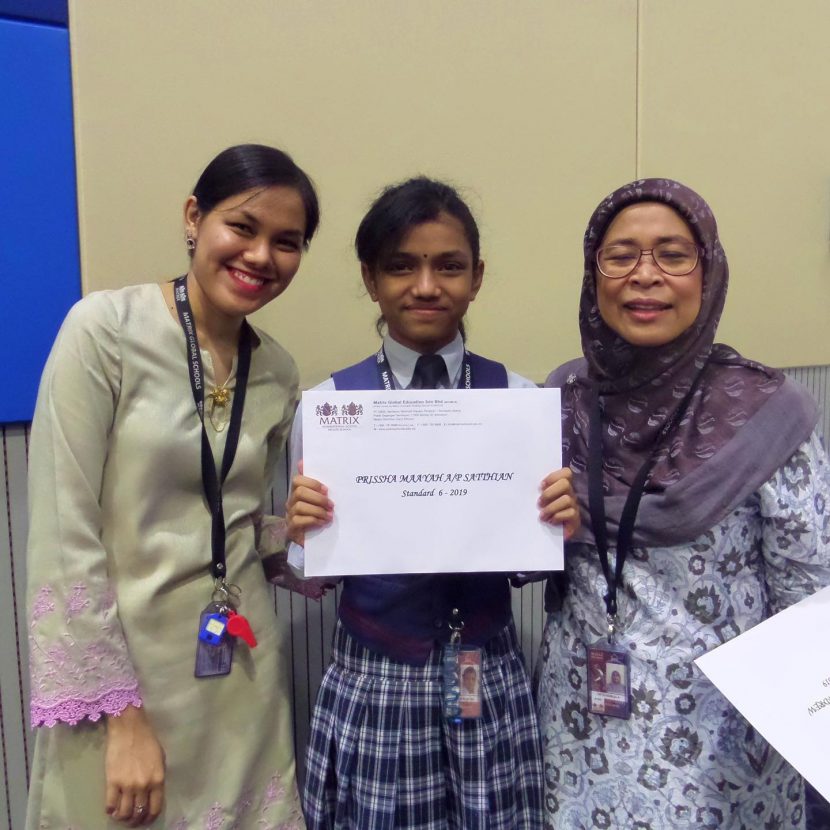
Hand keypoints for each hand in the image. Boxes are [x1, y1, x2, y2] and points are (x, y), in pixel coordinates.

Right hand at [104, 705, 164, 825]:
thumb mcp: (160, 759)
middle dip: (136, 820)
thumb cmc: (147, 740)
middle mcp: (143, 786)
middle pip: (139, 813)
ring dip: (123, 817)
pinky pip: (110, 805)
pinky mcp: (112, 782)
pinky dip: (110, 810)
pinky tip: (111, 808)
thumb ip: (157, 777)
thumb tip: (153, 793)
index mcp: (157, 780)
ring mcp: (127, 785)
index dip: (150, 818)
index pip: (155, 808)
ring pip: (124, 813)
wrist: (130, 729)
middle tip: (132, 820)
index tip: (146, 820)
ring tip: (121, 815)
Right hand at [286, 460, 333, 546]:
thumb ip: (317, 485)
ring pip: (300, 506)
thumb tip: (303, 462)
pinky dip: (313, 520)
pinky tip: (322, 523)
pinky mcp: (291, 528)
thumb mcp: (321, 500)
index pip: (298, 480)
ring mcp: (289, 515)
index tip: (326, 490)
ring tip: (329, 516)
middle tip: (331, 505)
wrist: (314, 540)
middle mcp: (291, 502)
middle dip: (318, 498)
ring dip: (318, 511)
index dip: (312, 483)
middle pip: (299, 492)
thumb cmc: (319, 516)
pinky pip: (299, 520)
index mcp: (298, 492)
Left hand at [538, 467, 579, 539]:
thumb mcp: (541, 501)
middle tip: (539, 503)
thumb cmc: (544, 513)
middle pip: (565, 484)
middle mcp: (569, 493)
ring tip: (542, 516)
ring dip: (551, 508)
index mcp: (561, 486)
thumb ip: (538, 493)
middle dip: (550, 493)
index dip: (553, 477)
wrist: (554, 534)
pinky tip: (551, 521)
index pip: (565, 473)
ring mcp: (574, 505)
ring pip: (567, 499)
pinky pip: (570, 513)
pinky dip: (558, 517)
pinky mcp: (575, 519)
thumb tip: (524, 486)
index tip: (540, 486)